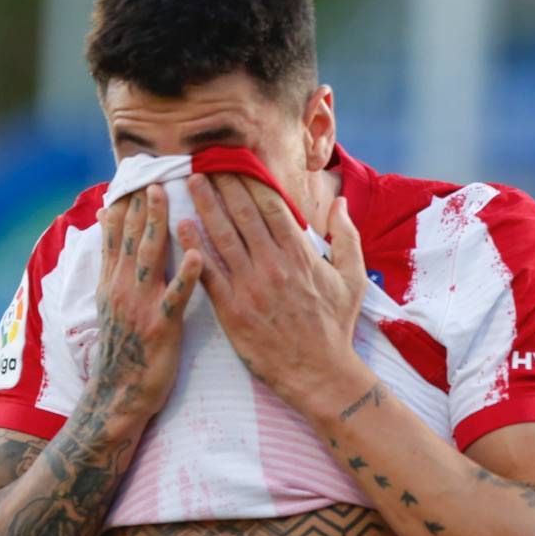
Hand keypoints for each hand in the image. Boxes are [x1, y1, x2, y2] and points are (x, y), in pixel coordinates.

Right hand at [93, 185, 202, 416]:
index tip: (131, 173)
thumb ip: (113, 266)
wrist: (117, 396)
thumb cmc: (124, 350)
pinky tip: (196, 254)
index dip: (123, 202)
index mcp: (112, 282)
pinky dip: (185, 274)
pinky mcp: (161, 325)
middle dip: (140, 202)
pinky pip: (175, 296)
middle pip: (131, 236)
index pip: (114, 233)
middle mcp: (122, 288)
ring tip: (165, 195)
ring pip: (148, 257)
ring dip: (156, 224)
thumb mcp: (110, 305)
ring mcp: (140, 306)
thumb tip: (108, 227)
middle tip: (149, 170)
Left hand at [179, 173, 365, 411]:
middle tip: (204, 161)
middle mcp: (273, 265)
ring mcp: (250, 287)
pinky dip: (194, 248)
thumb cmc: (336, 327)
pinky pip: (208, 272)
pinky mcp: (232, 310)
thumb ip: (347, 237)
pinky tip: (181, 226)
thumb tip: (340, 202)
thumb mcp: (353, 279)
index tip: (236, 162)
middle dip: (223, 184)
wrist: (320, 374)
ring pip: (222, 236)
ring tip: (189, 182)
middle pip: (243, 214)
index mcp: (300, 254)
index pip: (271, 206)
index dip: (251, 181)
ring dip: (204, 205)